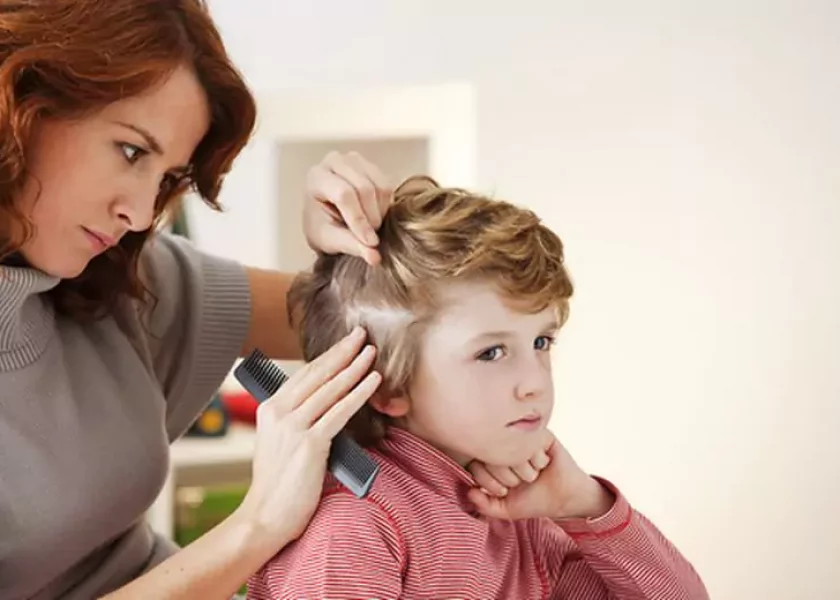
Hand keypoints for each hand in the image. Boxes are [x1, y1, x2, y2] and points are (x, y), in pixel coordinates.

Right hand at [234, 326, 381, 548]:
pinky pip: (340, 411)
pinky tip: (372, 381)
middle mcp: (278, 413)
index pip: (304, 374)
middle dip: (342, 352)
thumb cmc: (278, 484)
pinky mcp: (309, 444)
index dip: (327, 356)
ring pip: (330, 389)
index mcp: (269, 409)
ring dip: (354, 367)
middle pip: (317, 374)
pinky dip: (359, 393)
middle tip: (361, 334)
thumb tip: (326, 403)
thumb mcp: (279, 442)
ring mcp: (293, 427)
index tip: (345, 343)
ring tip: (372, 352)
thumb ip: (297, 420)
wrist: (266, 516)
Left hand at [303, 151, 392, 265]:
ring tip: (371, 227)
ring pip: (379, 186)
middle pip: (364, 188)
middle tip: (370, 238)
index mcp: (317, 177)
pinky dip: (386, 205)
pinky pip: (387, 185)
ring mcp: (354, 160)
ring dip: (381, 212)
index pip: (343, 194)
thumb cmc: (321, 227)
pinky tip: (375, 216)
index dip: (359, 219)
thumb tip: (375, 257)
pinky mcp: (370, 165)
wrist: (325, 216)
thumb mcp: (330, 240)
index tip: (370, 242)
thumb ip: (350, 246)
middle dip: (371, 217)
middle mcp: (334, 161)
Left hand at [466, 430, 614, 520]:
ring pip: (511, 447)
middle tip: (521, 483)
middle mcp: (503, 445)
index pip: (475, 462)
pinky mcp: (540, 434)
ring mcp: (521, 438)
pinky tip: (545, 463)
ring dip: (525, 468)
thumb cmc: (533, 501)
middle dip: (508, 476)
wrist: (564, 497)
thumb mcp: (505, 509)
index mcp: (491, 460)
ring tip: (535, 473)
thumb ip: (484, 505)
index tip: (503, 491)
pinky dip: (538, 458)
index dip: (488, 480)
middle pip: (491, 454)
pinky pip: (531, 441)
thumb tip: (469, 491)